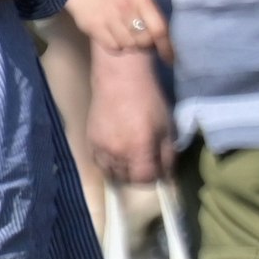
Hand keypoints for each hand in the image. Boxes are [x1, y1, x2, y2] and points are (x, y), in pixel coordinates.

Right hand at [66, 0, 169, 57]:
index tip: (170, 60)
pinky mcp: (95, 26)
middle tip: (138, 40)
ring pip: (129, 45)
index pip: (159, 29)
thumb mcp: (138, 4)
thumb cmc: (119, 4)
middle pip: (145, 40)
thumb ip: (153, 22)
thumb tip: (168, 50)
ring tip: (123, 35)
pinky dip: (116, 47)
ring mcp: (110, 16)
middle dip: (145, 45)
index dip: (167, 47)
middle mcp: (126, 6)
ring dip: (129, 46)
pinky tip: (112, 37)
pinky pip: (114, 47)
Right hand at [87, 56, 176, 186]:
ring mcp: (101, 148)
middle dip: (139, 175)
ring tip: (131, 159)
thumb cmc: (149, 100)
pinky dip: (108, 164)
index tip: (158, 169)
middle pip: (128, 178)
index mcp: (139, 148)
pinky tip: (117, 155)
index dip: (153, 177)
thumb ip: (168, 154)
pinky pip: (99, 163)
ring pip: (111, 173)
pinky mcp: (90, 142)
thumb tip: (167, 175)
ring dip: (123, 171)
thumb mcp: (167, 126)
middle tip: (146, 162)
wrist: (120, 80)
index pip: (144, 179)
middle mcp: (117, 153)